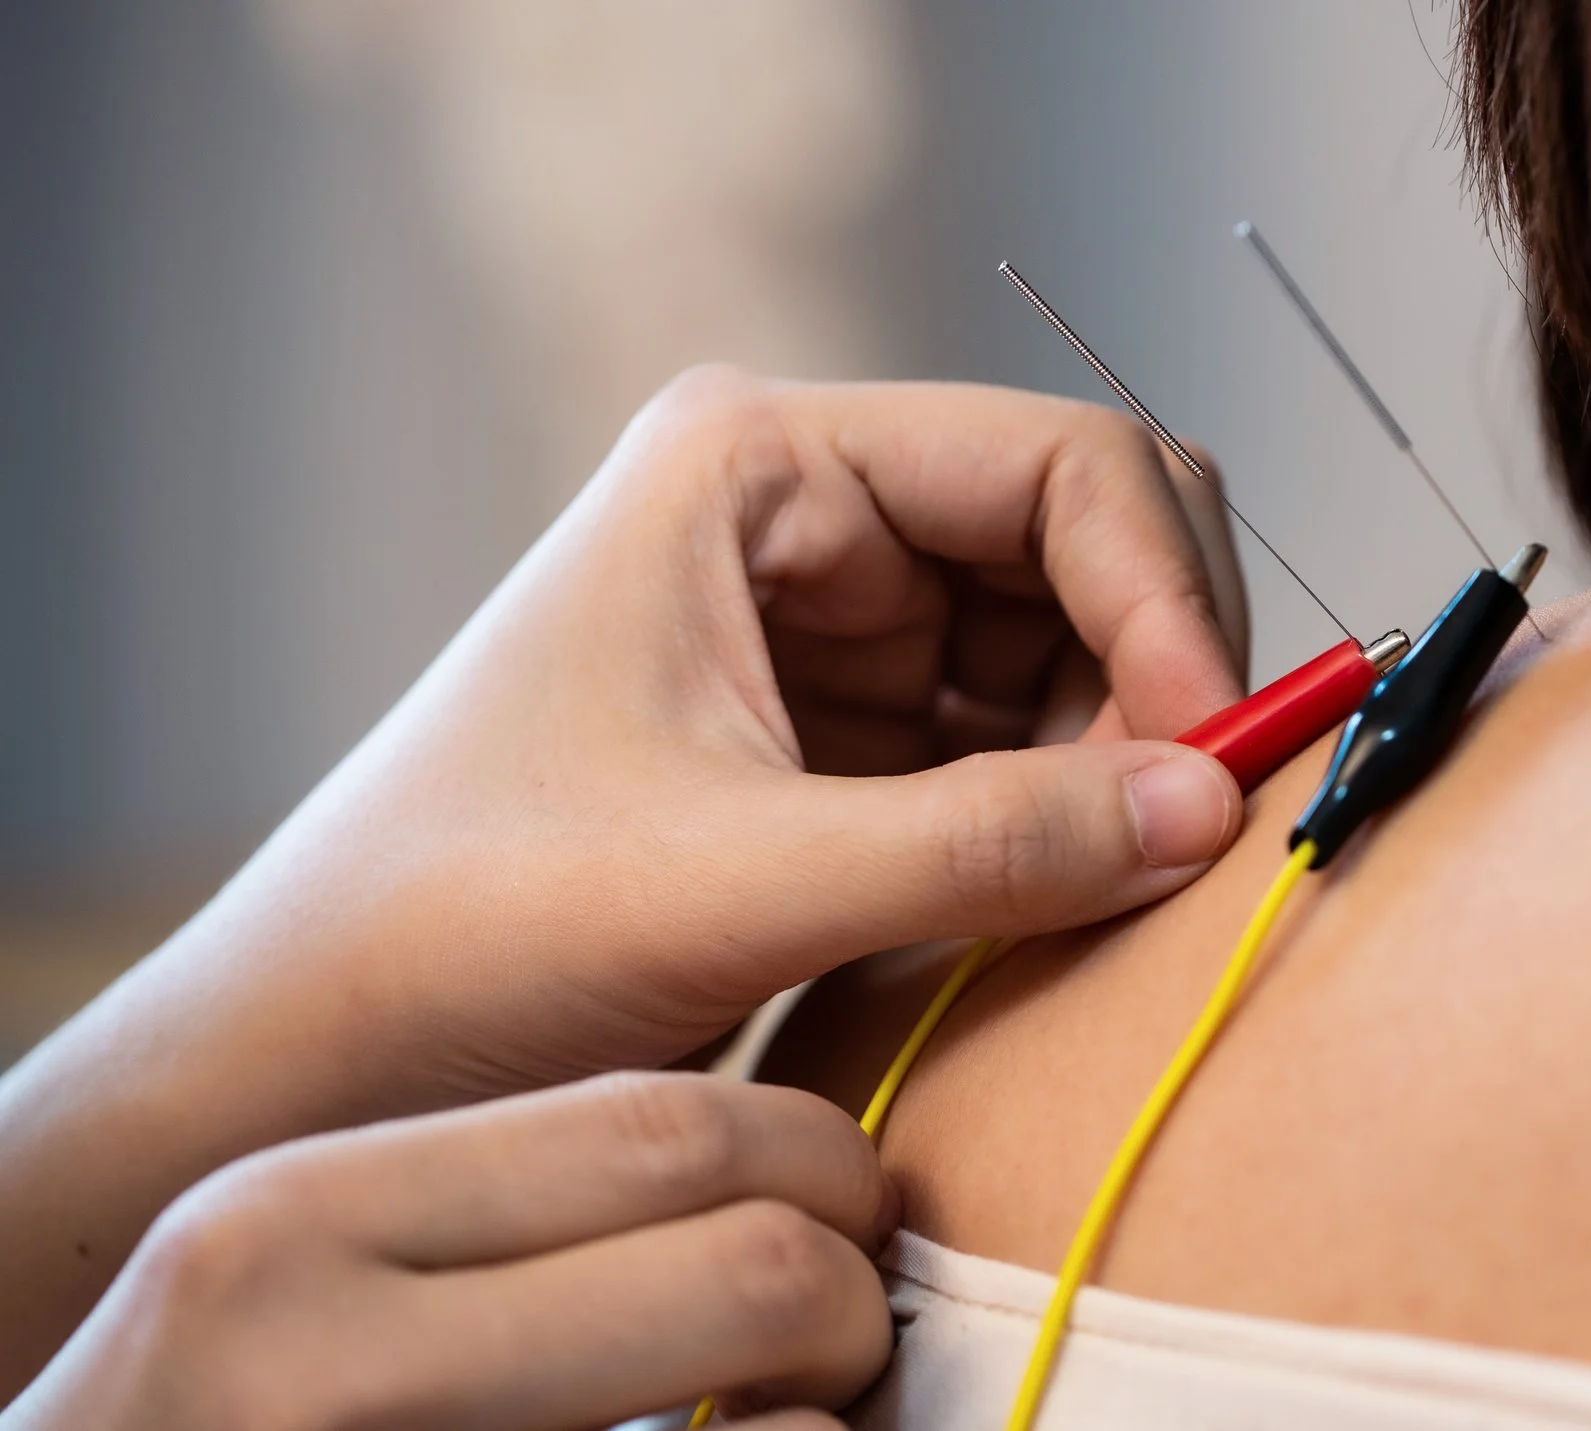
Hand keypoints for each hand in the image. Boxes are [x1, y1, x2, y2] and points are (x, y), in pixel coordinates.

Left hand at [0, 370, 1250, 1390]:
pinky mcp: (855, 744)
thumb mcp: (738, 883)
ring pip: (1081, 656)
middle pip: (1090, 547)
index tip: (1212, 752)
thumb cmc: (467, 928)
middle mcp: (814, 522)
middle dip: (1157, 677)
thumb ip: (990, 843)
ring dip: (1125, 757)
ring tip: (1104, 882)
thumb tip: (1214, 807)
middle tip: (1183, 828)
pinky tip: (1059, 898)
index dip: (1163, 594)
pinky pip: (1031, 749)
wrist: (330, 1058)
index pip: (1056, 465)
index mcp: (760, 467)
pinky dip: (1077, 817)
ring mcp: (839, 633)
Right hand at [4, 1074, 893, 1430]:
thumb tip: (751, 1166)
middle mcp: (322, 1354)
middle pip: (754, 1262)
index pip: (663, 1125)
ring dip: (832, 1421)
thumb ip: (474, 1223)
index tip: (842, 1204)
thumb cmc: (213, 1428)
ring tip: (796, 1420)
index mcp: (291, 1220)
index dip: (816, 1159)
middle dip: (852, 1293)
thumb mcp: (282, 1296)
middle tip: (841, 1338)